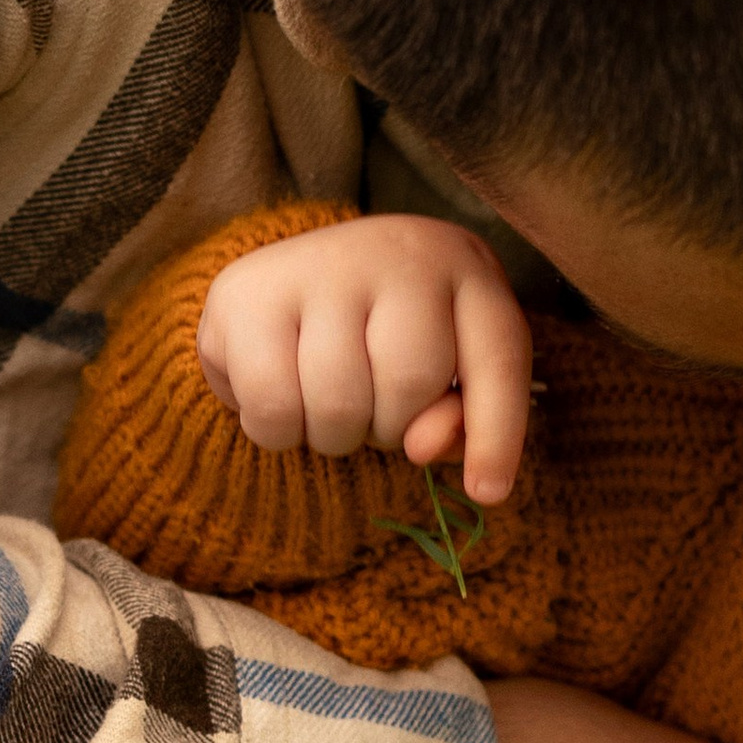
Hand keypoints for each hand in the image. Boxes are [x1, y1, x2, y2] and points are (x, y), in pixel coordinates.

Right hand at [198, 213, 535, 502]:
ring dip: (333, 435)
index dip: (497, 435)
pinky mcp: (245, 291)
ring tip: (328, 402)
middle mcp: (396, 251)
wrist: (305, 276)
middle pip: (409, 384)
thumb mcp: (453, 374)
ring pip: (338, 401)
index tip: (488, 491)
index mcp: (466, 270)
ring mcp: (317, 264)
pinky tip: (282, 398)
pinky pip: (270, 404)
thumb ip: (459, 421)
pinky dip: (276, 431)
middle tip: (372, 407)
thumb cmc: (397, 338)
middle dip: (390, 428)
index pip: (496, 358)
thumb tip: (421, 449)